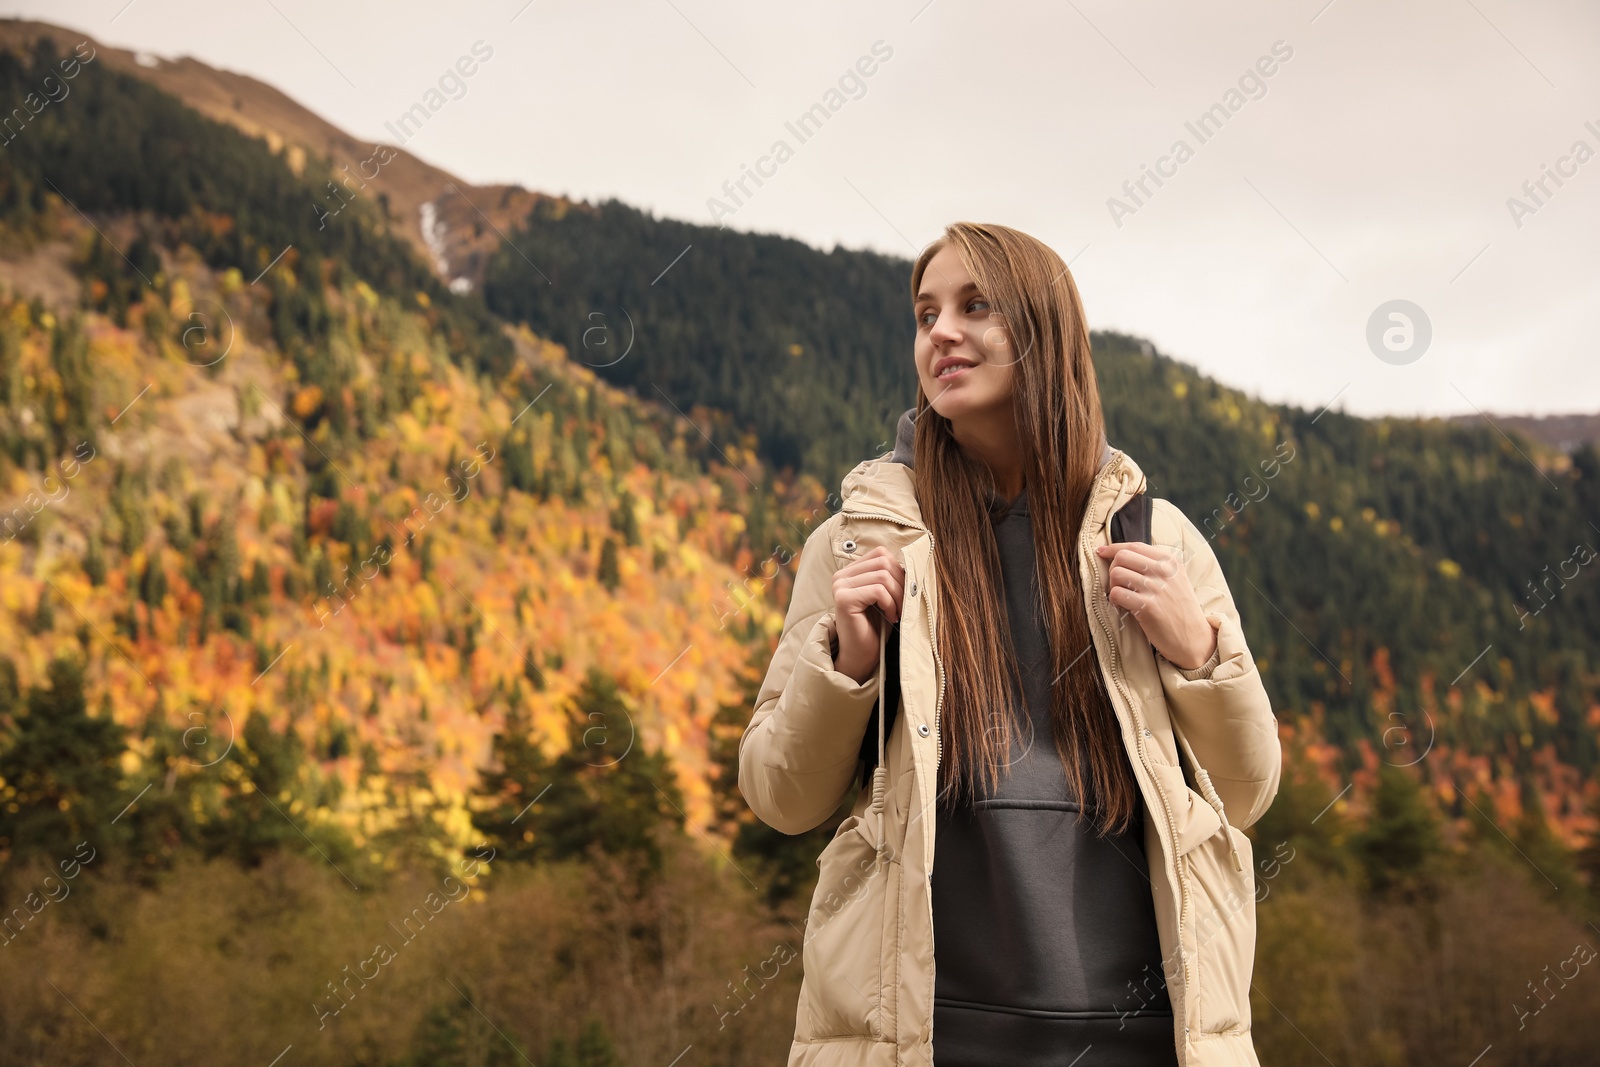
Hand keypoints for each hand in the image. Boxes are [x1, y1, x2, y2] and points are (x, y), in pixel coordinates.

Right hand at [831, 546, 904, 683]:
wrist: (861, 655)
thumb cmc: (875, 626)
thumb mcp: (885, 595)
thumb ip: (890, 575)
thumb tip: (912, 560)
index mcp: (850, 571)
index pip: (881, 554)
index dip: (898, 571)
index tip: (903, 593)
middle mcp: (841, 576)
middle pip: (883, 562)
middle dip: (901, 584)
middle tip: (903, 605)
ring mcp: (840, 586)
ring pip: (883, 576)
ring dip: (898, 596)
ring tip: (897, 612)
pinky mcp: (844, 599)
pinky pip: (879, 591)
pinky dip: (891, 604)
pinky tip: (890, 617)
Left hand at [1095, 542, 1216, 669]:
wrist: (1194, 638)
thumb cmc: (1180, 609)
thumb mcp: (1176, 579)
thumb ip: (1154, 565)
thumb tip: (1121, 554)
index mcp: (1170, 562)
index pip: (1135, 546)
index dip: (1114, 548)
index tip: (1102, 551)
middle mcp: (1164, 572)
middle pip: (1122, 556)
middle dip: (1112, 568)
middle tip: (1118, 583)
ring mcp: (1156, 588)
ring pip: (1116, 573)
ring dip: (1112, 586)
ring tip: (1122, 597)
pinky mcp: (1147, 607)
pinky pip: (1116, 594)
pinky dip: (1114, 601)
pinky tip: (1123, 607)